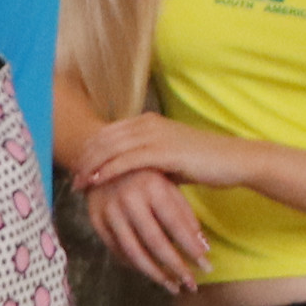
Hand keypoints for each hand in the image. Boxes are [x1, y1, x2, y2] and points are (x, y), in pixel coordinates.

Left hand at [66, 114, 267, 196]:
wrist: (233, 161)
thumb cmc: (203, 163)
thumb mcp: (167, 158)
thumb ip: (145, 160)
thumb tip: (126, 174)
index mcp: (147, 121)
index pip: (107, 132)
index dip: (88, 150)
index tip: (77, 168)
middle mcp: (148, 123)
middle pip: (103, 138)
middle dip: (84, 159)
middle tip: (71, 178)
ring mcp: (155, 136)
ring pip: (110, 148)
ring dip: (90, 167)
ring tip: (78, 183)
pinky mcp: (163, 151)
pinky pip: (126, 160)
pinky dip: (107, 171)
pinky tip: (95, 182)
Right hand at [79, 168, 212, 293]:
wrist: (103, 157)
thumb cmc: (146, 173)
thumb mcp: (168, 185)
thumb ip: (184, 213)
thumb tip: (202, 247)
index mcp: (151, 185)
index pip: (176, 223)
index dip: (191, 247)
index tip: (206, 265)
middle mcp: (128, 198)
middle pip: (155, 242)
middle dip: (176, 267)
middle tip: (191, 284)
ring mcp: (109, 210)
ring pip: (134, 252)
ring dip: (156, 274)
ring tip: (173, 286)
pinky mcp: (95, 220)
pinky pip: (117, 250)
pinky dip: (134, 265)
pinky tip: (151, 273)